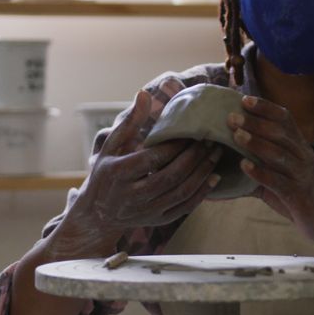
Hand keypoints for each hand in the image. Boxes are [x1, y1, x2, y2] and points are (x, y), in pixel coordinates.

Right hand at [52, 90, 222, 256]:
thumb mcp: (111, 147)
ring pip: (181, 193)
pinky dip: (202, 193)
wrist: (98, 214)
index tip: (190, 131)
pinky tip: (214, 177)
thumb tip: (144, 93)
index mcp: (118, 173)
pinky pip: (185, 208)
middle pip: (170, 176)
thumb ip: (129, 122)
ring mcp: (146, 211)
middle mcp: (132, 195)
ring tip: (215, 154)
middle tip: (209, 140)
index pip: (152, 158)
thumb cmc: (106, 173)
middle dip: (194, 157)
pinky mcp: (158, 220)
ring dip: (202, 172)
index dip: (174, 145)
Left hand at [227, 95, 313, 242]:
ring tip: (236, 136)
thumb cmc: (300, 194)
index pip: (285, 119)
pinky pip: (279, 181)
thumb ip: (259, 166)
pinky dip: (261, 173)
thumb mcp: (282, 174)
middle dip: (255, 123)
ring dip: (257, 143)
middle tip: (232, 117)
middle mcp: (303, 156)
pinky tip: (244, 166)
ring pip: (280, 154)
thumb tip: (226, 162)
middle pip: (280, 133)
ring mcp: (302, 175)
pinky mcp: (299, 195)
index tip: (244, 99)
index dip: (265, 108)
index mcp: (300, 147)